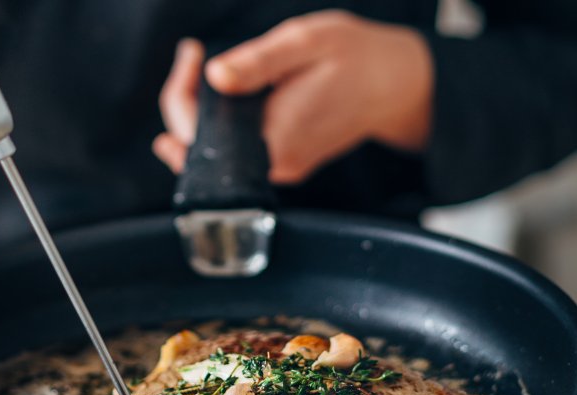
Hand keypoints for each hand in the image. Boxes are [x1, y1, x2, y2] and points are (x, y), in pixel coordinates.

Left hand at [153, 10, 433, 183]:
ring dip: (200, 113)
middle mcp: (275, 164)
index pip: (198, 137)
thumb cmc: (356, 58)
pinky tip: (227, 91)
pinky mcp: (285, 164)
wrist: (397, 85)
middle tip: (192, 56)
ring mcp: (280, 169)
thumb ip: (258, 62)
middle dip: (185, 102)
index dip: (180, 96)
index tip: (190, 55)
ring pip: (216, 153)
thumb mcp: (307, 42)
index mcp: (275, 137)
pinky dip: (222, 123)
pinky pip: (237, 150)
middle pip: (199, 150)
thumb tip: (215, 76)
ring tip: (201, 68)